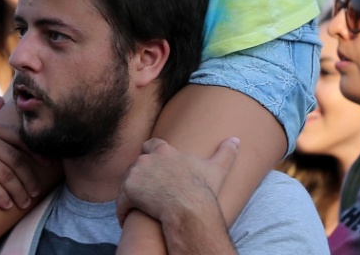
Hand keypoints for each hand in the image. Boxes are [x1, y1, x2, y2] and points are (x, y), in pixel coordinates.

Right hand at [0, 97, 48, 210]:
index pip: (19, 138)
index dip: (36, 153)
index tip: (47, 165)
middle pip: (15, 159)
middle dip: (28, 178)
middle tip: (35, 192)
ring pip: (5, 174)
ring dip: (17, 191)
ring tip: (23, 202)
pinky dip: (0, 196)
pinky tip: (6, 205)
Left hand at [116, 137, 236, 226]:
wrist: (187, 208)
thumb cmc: (202, 190)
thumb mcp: (216, 169)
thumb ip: (225, 153)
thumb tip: (236, 140)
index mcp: (165, 151)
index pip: (151, 145)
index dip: (150, 154)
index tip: (152, 164)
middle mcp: (147, 158)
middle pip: (137, 164)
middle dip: (140, 176)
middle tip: (146, 192)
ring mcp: (136, 173)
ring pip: (127, 182)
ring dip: (131, 193)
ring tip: (138, 207)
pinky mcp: (128, 190)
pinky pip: (122, 202)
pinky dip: (123, 210)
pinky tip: (128, 219)